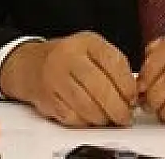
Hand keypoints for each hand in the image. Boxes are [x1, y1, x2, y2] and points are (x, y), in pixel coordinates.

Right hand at [0, 31, 137, 126]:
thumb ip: (114, 66)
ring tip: (109, 119)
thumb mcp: (92, 50)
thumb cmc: (68, 58)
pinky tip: (90, 118)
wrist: (30, 64)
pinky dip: (85, 122)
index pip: (114, 62)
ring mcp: (55, 77)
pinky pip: (71, 116)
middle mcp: (69, 56)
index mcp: (86, 42)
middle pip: (100, 87)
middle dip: (117, 107)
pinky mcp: (46, 98)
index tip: (133, 98)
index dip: (127, 85)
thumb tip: (134, 93)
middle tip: (125, 116)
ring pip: (86, 105)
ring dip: (102, 118)